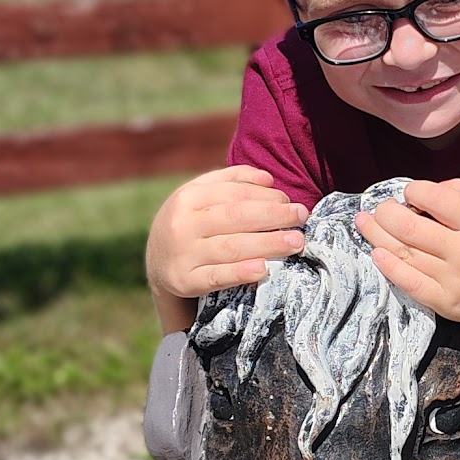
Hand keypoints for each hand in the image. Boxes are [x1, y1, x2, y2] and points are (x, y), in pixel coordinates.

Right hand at [147, 166, 309, 301]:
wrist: (156, 262)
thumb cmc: (190, 222)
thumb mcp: (200, 195)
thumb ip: (231, 181)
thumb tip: (268, 178)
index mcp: (188, 197)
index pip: (234, 194)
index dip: (267, 197)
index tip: (292, 202)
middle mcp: (182, 224)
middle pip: (236, 217)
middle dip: (274, 216)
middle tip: (302, 217)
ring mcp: (182, 254)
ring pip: (231, 247)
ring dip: (268, 244)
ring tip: (296, 242)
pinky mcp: (184, 281)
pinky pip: (216, 278)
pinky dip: (240, 273)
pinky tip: (263, 269)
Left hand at [357, 180, 459, 331]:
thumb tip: (423, 191)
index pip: (435, 197)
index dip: (414, 190)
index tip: (410, 193)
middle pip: (410, 227)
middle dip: (387, 212)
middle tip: (380, 208)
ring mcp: (455, 281)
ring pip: (404, 253)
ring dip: (378, 235)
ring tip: (365, 222)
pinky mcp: (447, 303)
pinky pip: (409, 283)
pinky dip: (389, 267)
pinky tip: (376, 252)